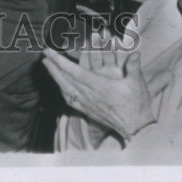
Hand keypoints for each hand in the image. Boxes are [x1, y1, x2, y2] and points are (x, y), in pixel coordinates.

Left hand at [42, 32, 170, 142]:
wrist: (136, 129)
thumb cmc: (137, 105)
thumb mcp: (137, 84)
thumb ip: (134, 67)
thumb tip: (135, 53)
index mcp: (99, 86)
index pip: (74, 72)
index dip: (60, 61)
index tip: (49, 52)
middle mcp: (90, 96)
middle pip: (66, 80)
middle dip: (53, 66)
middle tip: (44, 55)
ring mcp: (88, 105)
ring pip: (66, 90)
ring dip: (55, 77)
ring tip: (48, 67)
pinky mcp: (88, 112)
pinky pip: (71, 101)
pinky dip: (62, 90)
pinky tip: (59, 86)